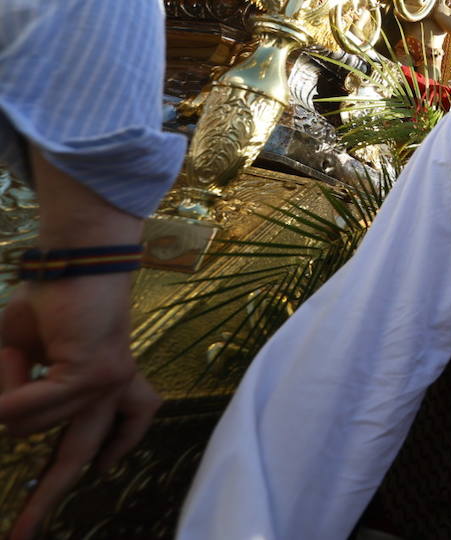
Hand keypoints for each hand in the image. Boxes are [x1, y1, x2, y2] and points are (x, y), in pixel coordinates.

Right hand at [0, 276, 159, 539]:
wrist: (75, 260)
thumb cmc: (50, 302)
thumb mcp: (17, 354)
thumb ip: (11, 394)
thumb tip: (0, 423)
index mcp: (111, 385)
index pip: (116, 434)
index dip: (96, 461)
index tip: (71, 494)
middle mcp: (117, 390)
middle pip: (79, 457)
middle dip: (43, 500)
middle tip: (16, 538)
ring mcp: (108, 385)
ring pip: (31, 427)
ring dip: (7, 392)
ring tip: (26, 350)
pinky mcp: (96, 375)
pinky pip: (30, 406)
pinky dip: (9, 394)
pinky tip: (17, 362)